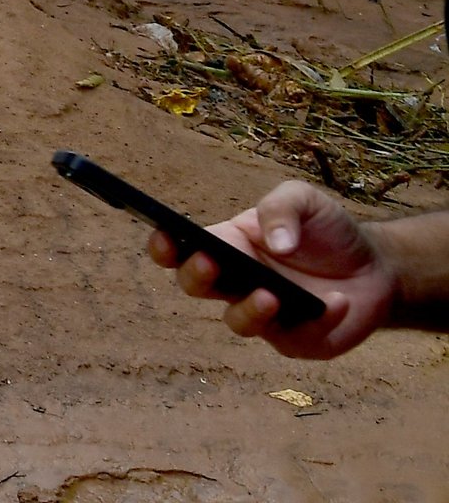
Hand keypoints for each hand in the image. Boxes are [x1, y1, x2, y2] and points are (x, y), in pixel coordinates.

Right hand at [146, 181, 396, 358]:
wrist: (376, 267)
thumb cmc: (328, 232)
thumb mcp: (305, 200)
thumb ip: (282, 208)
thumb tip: (274, 244)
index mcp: (227, 245)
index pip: (181, 248)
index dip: (164, 245)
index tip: (165, 235)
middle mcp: (236, 283)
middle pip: (196, 287)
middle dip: (196, 276)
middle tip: (210, 264)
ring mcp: (265, 316)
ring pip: (238, 322)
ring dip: (249, 310)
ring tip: (271, 295)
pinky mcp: (299, 341)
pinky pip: (298, 337)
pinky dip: (319, 320)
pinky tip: (337, 302)